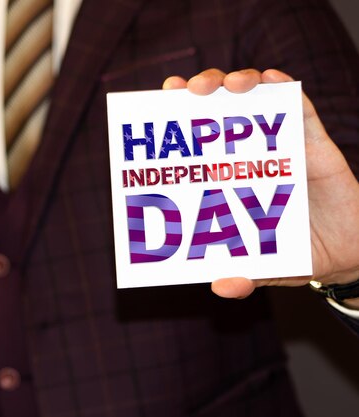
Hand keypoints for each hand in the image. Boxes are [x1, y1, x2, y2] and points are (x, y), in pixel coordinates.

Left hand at [163, 69, 358, 307]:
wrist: (347, 254)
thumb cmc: (294, 253)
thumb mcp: (264, 267)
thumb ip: (244, 276)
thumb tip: (221, 287)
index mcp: (229, 175)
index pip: (199, 135)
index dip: (179, 112)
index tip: (164, 96)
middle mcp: (251, 153)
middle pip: (222, 106)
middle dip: (204, 87)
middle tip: (190, 90)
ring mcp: (282, 144)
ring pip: (258, 98)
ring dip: (241, 81)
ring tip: (230, 85)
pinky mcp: (316, 144)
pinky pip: (302, 110)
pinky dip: (287, 91)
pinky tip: (274, 81)